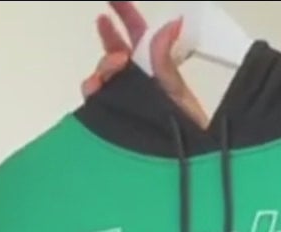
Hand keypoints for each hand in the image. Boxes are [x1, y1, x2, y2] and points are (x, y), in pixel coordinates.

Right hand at [82, 2, 208, 129]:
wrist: (183, 166)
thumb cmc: (187, 134)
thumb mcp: (178, 92)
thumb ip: (167, 60)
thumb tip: (174, 23)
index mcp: (156, 71)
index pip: (140, 37)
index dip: (127, 15)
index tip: (116, 1)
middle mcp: (138, 83)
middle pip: (117, 51)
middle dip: (109, 34)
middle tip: (104, 20)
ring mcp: (124, 100)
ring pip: (104, 74)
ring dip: (104, 64)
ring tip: (115, 62)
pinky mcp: (113, 118)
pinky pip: (96, 98)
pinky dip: (93, 89)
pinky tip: (97, 86)